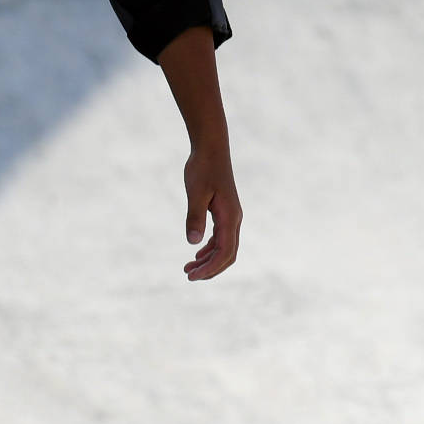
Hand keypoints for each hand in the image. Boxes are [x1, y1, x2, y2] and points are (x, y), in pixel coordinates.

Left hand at [182, 145, 240, 280]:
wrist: (211, 148)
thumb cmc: (203, 168)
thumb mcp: (196, 193)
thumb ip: (195, 217)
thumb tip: (192, 243)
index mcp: (230, 217)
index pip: (224, 252)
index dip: (210, 268)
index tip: (192, 276)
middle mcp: (234, 219)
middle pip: (228, 255)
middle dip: (210, 269)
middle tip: (188, 275)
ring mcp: (231, 216)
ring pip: (224, 247)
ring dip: (208, 260)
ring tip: (188, 268)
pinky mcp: (225, 212)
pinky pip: (221, 237)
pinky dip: (210, 249)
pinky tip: (197, 252)